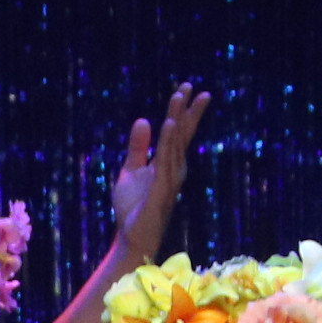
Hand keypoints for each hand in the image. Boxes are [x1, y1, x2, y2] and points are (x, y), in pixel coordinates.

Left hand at [104, 85, 211, 263]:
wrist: (131, 237)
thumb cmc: (134, 208)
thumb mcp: (131, 170)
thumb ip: (138, 147)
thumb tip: (144, 120)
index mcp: (167, 163)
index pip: (177, 132)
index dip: (181, 110)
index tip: (185, 88)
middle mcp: (174, 168)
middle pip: (181, 134)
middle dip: (186, 109)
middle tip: (189, 85)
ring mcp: (169, 179)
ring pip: (175, 144)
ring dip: (177, 119)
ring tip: (178, 97)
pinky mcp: (161, 189)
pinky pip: (165, 161)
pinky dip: (168, 142)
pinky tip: (170, 125)